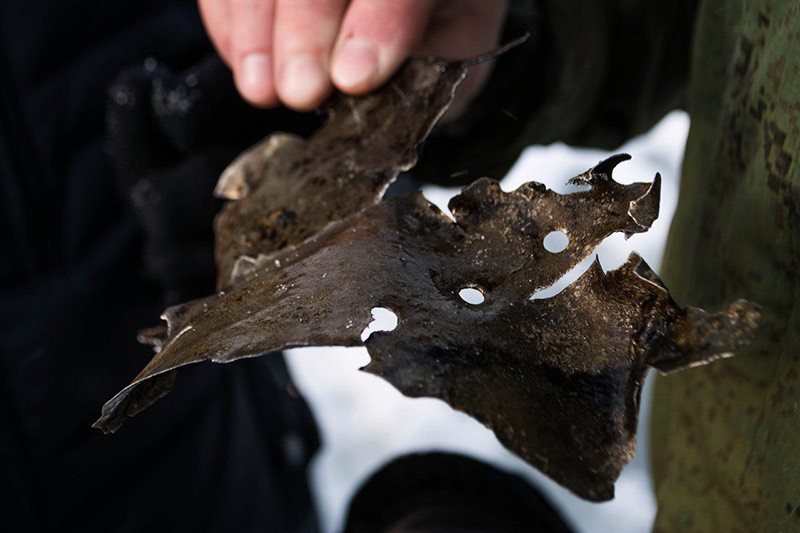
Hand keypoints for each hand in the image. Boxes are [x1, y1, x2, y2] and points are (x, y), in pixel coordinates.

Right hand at [198, 0, 507, 111]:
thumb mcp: (453, 44)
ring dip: (255, 31)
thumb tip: (357, 77)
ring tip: (262, 89)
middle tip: (300, 91)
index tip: (354, 78)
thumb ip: (421, 55)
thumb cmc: (436, 26)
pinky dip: (230, 24)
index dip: (378, 22)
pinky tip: (247, 66)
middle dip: (304, 31)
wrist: (407, 11)